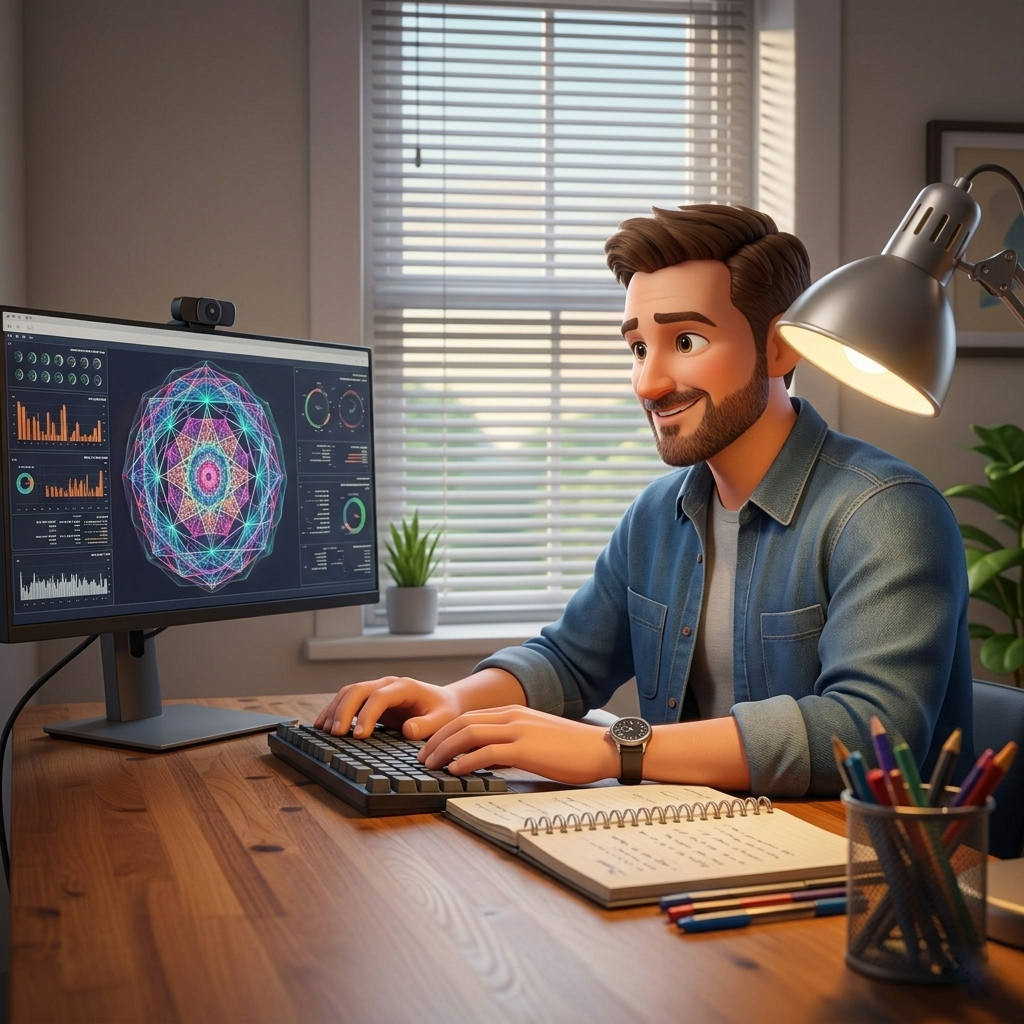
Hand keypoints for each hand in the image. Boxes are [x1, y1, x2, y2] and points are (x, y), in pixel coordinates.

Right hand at [314, 676, 460, 740]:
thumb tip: (407, 730)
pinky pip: (347, 699)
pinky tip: (322, 725)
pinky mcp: (370, 698)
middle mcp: (387, 684)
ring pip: (348, 692)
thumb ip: (427, 725)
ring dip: (335, 710)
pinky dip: (333, 710)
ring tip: (325, 732)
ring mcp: (377, 689)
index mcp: (404, 687)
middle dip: (344, 711)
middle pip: (358, 690)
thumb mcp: (442, 720)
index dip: (367, 714)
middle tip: (336, 734)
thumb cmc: (444, 711)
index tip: (358, 736)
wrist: (444, 702)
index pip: (379, 696)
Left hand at [417, 706, 618, 785]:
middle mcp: (512, 716)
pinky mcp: (525, 748)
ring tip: (431, 765)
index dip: (445, 732)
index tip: (431, 747)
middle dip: (437, 740)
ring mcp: (518, 730)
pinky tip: (455, 771)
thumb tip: (489, 760)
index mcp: (514, 712)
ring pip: (469, 734)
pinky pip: (487, 752)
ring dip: (444, 750)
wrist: (602, 748)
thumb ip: (512, 744)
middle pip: (462, 723)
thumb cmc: (573, 749)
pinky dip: (466, 761)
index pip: (469, 717)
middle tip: (422, 757)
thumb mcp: (537, 739)